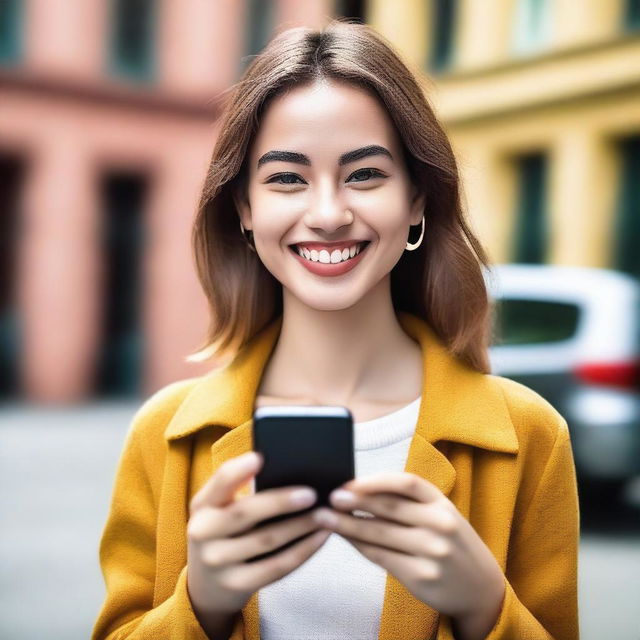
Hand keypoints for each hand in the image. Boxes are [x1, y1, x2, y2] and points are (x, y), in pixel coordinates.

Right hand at [187, 452, 330, 619]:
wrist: (205, 586)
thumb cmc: (221, 532)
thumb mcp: (217, 509)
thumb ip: (237, 488)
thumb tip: (275, 465)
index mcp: (202, 505)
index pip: (220, 482)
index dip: (238, 470)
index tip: (260, 458)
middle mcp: (204, 532)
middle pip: (246, 512)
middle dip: (281, 502)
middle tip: (311, 494)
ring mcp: (218, 562)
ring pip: (267, 540)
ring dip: (301, 526)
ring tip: (326, 514)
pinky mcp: (237, 584)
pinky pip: (277, 566)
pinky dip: (303, 551)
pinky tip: (320, 537)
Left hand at [313, 473, 504, 627]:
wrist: (481, 588)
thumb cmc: (450, 542)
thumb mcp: (440, 515)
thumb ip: (408, 503)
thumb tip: (359, 490)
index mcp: (442, 503)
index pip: (406, 483)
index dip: (376, 481)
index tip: (350, 481)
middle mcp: (440, 525)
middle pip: (389, 507)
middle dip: (355, 501)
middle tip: (330, 497)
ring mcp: (432, 552)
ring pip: (380, 534)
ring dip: (348, 525)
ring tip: (326, 518)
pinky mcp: (421, 577)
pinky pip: (382, 557)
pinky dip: (360, 546)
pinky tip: (346, 538)